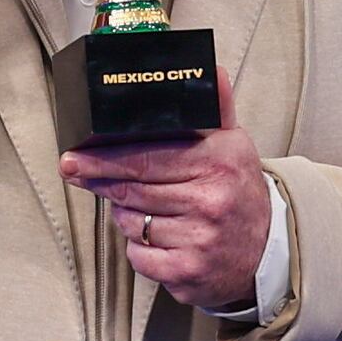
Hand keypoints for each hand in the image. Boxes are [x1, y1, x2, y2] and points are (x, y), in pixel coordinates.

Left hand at [64, 82, 272, 311]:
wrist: (267, 248)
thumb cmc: (239, 191)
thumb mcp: (234, 144)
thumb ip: (216, 108)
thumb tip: (209, 68)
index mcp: (219, 161)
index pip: (147, 157)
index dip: (103, 157)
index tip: (74, 156)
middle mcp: (211, 200)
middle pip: (133, 189)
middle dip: (100, 180)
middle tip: (76, 172)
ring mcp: (200, 239)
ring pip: (131, 223)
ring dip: (125, 215)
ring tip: (140, 206)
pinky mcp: (188, 272)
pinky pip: (140, 256)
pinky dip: (138, 247)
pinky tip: (155, 237)